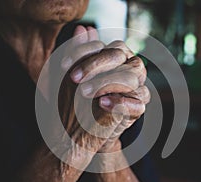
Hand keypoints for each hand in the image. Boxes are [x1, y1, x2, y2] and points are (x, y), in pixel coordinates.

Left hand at [63, 26, 149, 153]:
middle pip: (120, 55)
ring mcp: (134, 89)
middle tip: (74, 80)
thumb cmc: (70, 102)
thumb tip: (83, 29)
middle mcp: (126, 69)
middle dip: (95, 65)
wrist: (74, 133)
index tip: (63, 66)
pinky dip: (120, 102)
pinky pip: (138, 102)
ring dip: (106, 82)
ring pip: (131, 75)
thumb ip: (76, 53)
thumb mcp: (66, 77)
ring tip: (85, 93)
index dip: (83, 52)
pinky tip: (102, 104)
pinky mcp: (136, 108)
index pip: (105, 45)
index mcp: (112, 59)